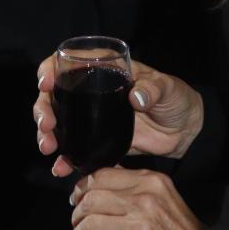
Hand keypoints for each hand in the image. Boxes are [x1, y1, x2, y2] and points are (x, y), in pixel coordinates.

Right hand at [33, 56, 204, 176]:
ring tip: (48, 147)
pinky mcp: (98, 141)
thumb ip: (153, 89)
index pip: (69, 62)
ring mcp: (93, 117)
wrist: (185, 130)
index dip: (50, 69)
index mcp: (104, 70)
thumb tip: (138, 95)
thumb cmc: (175, 98)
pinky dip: (65, 159)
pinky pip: (75, 149)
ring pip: (60, 122)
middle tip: (46, 125)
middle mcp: (92, 91)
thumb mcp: (167, 88)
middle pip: (55, 95)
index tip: (46, 83)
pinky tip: (60, 168)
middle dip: (43, 109)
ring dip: (47, 134)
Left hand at [66, 167, 217, 229]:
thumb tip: (99, 179)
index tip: (77, 196)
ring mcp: (141, 228)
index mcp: (150, 182)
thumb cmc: (180, 228)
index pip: (103, 176)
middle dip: (77, 212)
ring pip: (90, 224)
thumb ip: (134, 185)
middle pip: (92, 199)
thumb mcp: (162, 195)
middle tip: (76, 221)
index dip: (82, 186)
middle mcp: (145, 201)